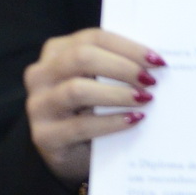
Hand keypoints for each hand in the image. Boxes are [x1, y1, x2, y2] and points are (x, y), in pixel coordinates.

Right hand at [24, 28, 163, 183]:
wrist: (70, 156)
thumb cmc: (90, 112)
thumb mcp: (99, 85)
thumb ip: (115, 69)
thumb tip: (155, 64)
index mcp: (56, 52)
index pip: (94, 38)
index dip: (127, 48)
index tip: (157, 60)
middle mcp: (40, 74)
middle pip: (82, 57)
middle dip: (122, 67)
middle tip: (151, 81)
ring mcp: (39, 105)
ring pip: (77, 90)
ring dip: (117, 94)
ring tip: (144, 100)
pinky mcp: (44, 136)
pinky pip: (80, 126)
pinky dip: (110, 122)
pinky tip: (132, 120)